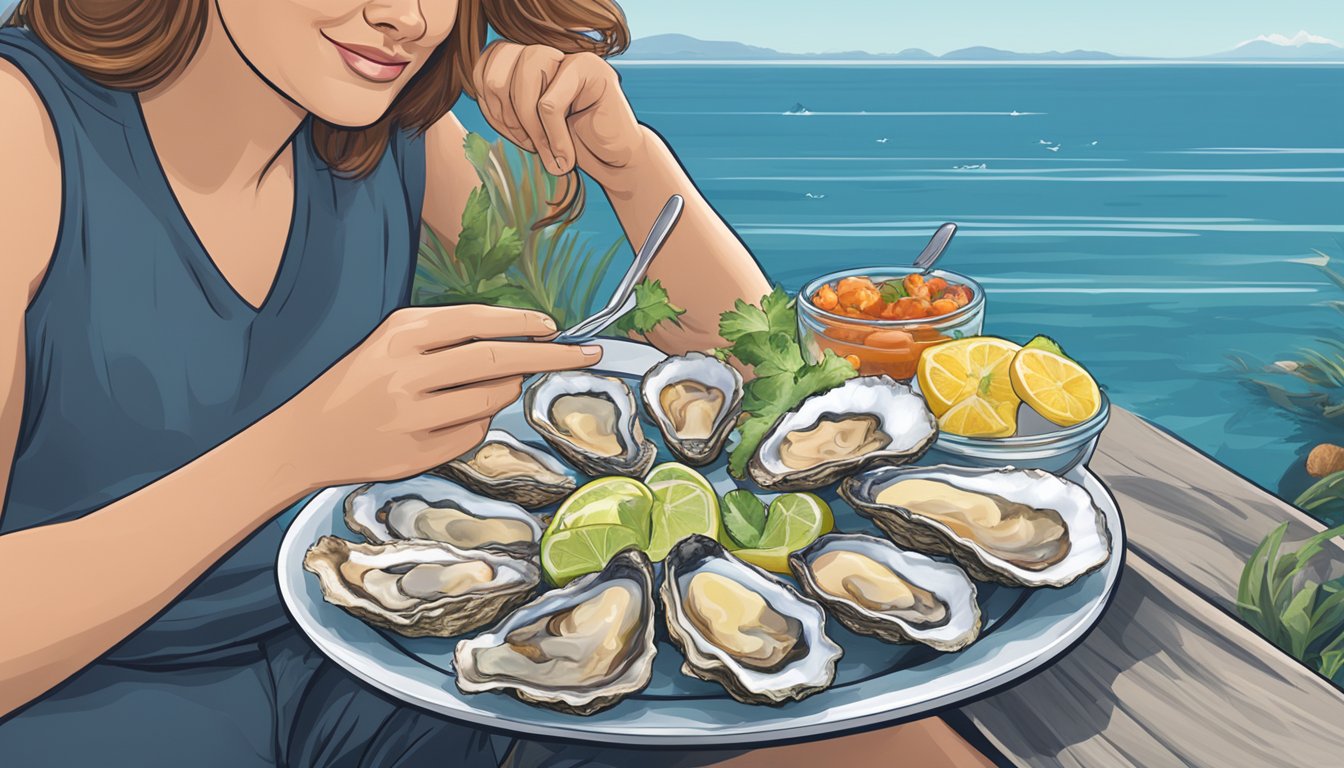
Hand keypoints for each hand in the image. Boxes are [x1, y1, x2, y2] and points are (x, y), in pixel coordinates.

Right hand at [272, 305, 601, 486]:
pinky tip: (451, 418)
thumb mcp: (392, 340)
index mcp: (402, 334)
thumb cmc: (360, 380)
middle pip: (498, 360)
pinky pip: (474, 432)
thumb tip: (519, 337)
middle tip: (586, 354)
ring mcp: (414, 416)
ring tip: (493, 386)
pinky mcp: (419, 452)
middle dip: (550, 355)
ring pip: (492, 399)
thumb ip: (447, 334)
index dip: (524, 324)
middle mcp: (409, 372)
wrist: (305, 435)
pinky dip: (477, 422)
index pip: (479, 322)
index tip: (556, 328)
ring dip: (508, 390)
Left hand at [473, 42, 644, 186]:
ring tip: (548, 153)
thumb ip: (503, 109)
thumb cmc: (570, 146)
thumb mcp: (525, 128)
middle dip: (506, 116)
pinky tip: (566, 156)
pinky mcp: (593, 68)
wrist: (614, 162)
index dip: (488, 105)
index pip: (485, 65)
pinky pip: (550, 103)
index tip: (513, 134)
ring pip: (526, 77)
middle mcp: (546, 52)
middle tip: (528, 144)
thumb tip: (479, 92)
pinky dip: (553, 136)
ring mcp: (570, 56)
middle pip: (499, 70)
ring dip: (531, 126)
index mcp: (525, 62)